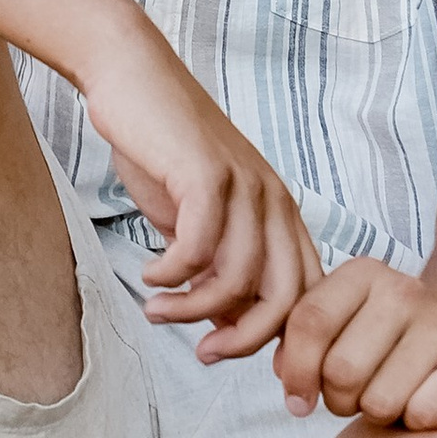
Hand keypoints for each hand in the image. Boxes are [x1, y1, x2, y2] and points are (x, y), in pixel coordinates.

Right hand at [76, 21, 320, 362]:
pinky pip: (199, 247)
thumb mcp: (196, 218)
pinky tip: (148, 274)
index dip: (283, 341)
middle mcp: (274, 201)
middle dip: (247, 342)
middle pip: (286, 298)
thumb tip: (228, 323)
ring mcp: (245, 186)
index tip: (238, 361)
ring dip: (192, 309)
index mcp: (281, 213)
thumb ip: (215, 265)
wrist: (130, 76)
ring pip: (239, 279)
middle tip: (202, 354)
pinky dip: (172, 274)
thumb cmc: (161, 149)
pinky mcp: (207, 174)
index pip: (306, 295)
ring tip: (157, 310)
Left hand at [270, 256, 436, 427]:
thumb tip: (287, 374)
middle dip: (338, 400)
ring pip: (380, 401)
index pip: (309, 322)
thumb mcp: (343, 321)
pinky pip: (423, 416)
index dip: (296, 371)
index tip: (298, 399)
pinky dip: (416, 423)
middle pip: (341, 370)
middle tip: (353, 397)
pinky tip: (422, 402)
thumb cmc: (388, 337)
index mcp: (364, 274)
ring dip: (377, 414)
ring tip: (388, 397)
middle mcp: (406, 291)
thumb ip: (302, 339)